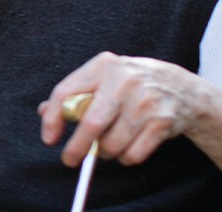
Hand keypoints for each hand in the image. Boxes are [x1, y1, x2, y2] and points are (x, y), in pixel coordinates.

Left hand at [39, 51, 211, 166]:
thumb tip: (44, 112)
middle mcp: (124, 80)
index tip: (49, 139)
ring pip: (112, 144)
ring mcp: (145, 101)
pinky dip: (125, 158)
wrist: (182, 88)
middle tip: (69, 159)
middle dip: (76, 147)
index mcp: (103, 66)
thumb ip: (75, 93)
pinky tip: (128, 146)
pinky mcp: (162, 121)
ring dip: (105, 152)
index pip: (66, 93)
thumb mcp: (103, 77)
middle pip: (91, 123)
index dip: (53, 119)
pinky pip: (133, 154)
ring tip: (108, 144)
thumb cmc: (131, 84)